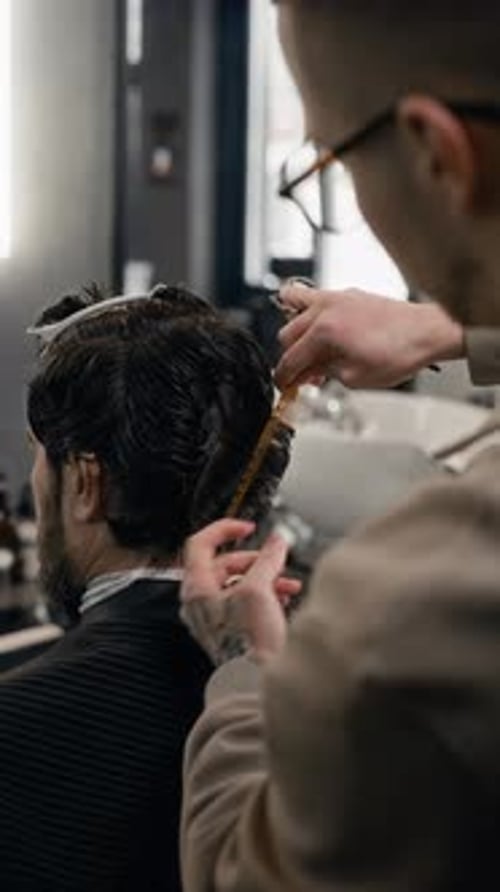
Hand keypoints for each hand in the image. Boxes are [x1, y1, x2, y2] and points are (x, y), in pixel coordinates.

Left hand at [180, 519, 300, 664]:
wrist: (256, 681)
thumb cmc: (248, 643)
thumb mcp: (258, 589)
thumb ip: (267, 559)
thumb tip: (277, 541)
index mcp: (197, 589)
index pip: (200, 544)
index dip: (224, 530)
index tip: (246, 527)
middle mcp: (200, 603)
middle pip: (224, 564)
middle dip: (254, 559)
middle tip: (274, 559)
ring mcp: (213, 619)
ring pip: (237, 584)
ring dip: (264, 577)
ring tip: (287, 582)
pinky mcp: (230, 631)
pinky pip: (244, 603)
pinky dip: (264, 595)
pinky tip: (283, 597)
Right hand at [275, 285, 464, 390]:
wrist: (427, 333)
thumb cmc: (399, 353)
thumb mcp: (353, 377)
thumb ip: (323, 373)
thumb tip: (308, 374)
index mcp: (324, 331)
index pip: (290, 359)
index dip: (284, 378)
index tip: (284, 386)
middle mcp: (325, 309)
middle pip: (287, 334)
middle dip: (291, 357)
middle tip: (303, 375)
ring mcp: (336, 298)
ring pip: (295, 310)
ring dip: (297, 333)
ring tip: (310, 351)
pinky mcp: (348, 295)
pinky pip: (315, 299)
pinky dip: (311, 314)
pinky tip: (321, 331)